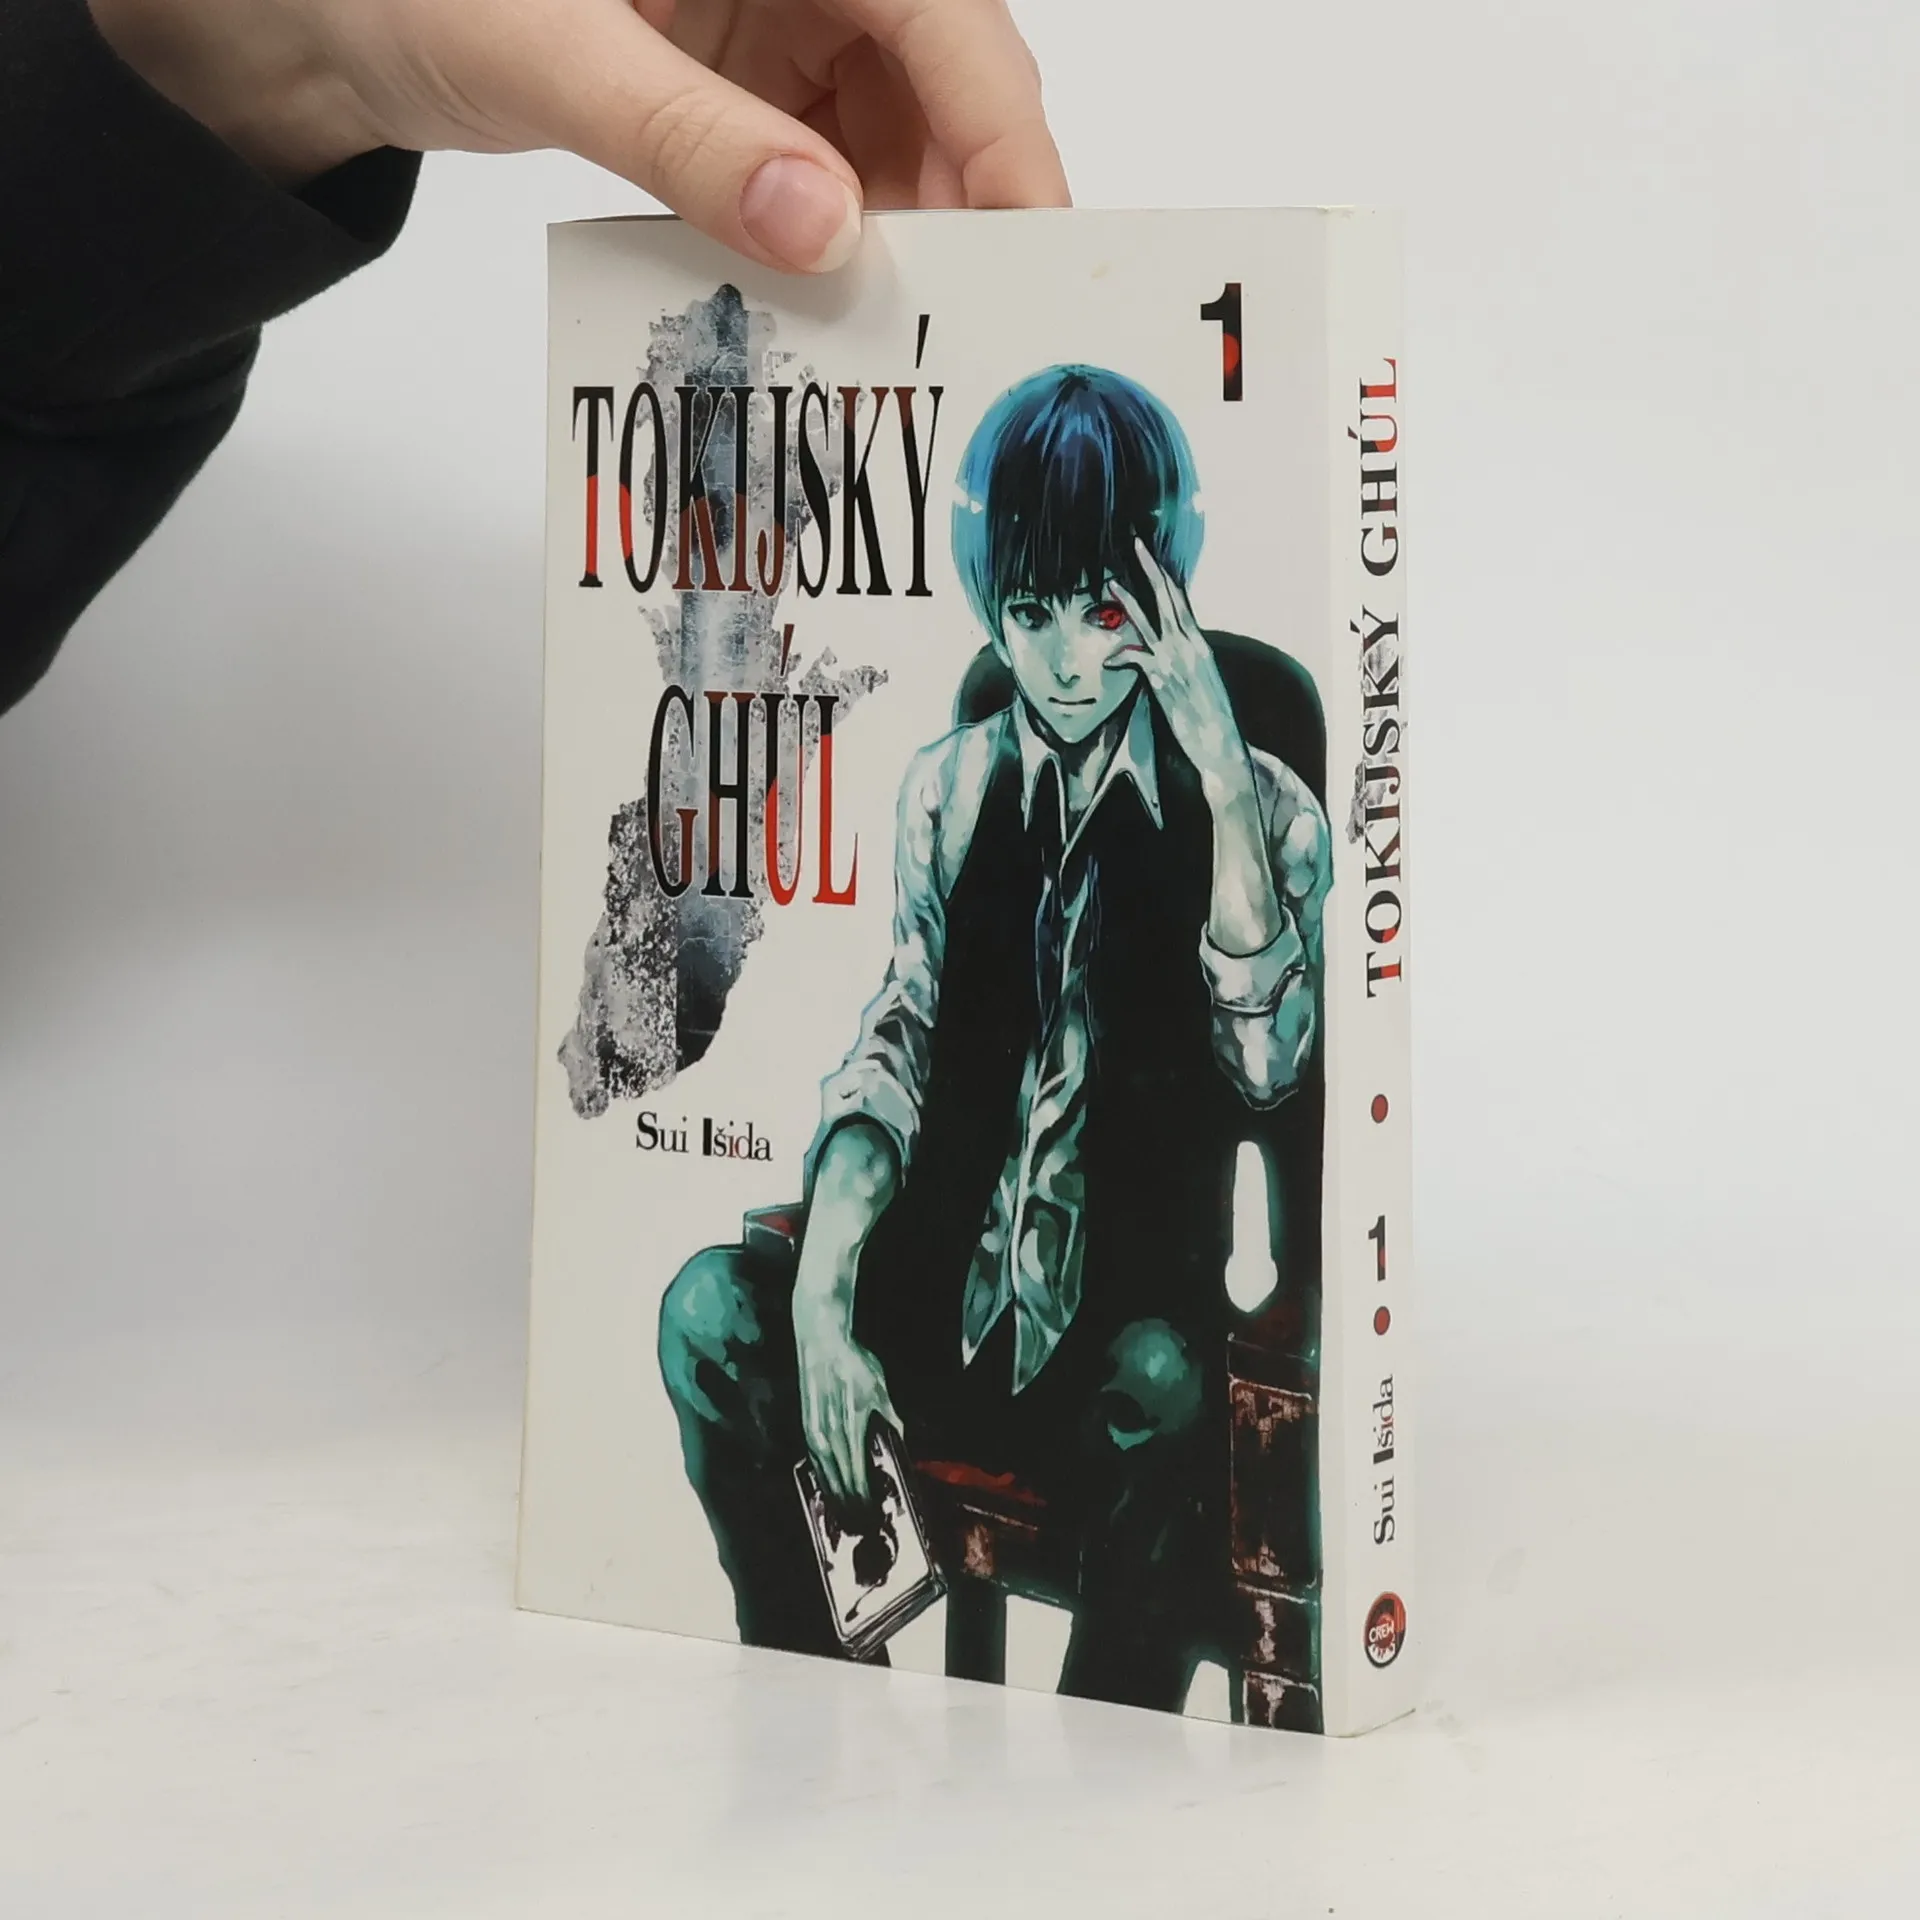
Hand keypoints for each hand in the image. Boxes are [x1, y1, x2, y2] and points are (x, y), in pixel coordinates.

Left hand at [88, 0, 1068, 269]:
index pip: (945, 13)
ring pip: (894, 135)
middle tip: (960, 324)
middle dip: (956, 204)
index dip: (1001, 132)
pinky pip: (824, 166)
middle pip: (940, 80)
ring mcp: (780, 25)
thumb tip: (822, 230)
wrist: (326, 9)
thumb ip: (687, 138)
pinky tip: (817, 301)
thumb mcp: (554, 50)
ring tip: (886, 334)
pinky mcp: (746, 86)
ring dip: (897, 237)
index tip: (1028, 245)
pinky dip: (828, 238)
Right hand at [793, 1284, 901, 1511]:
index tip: (873, 1514)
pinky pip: (815, 1460)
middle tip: (861, 1523)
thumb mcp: (880, 1389)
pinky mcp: (806, 1425)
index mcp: (851, 1429)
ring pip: (824, 1474)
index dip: (865, 1497)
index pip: (858, 1476)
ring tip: (845, 1512)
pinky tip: (829, 1484)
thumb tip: (899, 1440)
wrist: (820, 1342)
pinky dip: (823, 1476)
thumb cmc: (854, 1363)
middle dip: (851, 1504)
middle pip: (839, 1482)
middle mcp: (829, 1436)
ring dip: (835, 1495)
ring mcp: (814, 1432)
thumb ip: (890, 1418)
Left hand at [1106, 538, 1255, 809]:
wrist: (1222, 746)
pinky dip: (1120, 655)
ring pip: (1149, 621)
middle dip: (1151, 570)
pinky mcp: (1162, 680)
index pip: (1182, 603)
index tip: (1155, 561)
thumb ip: (1188, 665)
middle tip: (1138, 545)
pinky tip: (1107, 660)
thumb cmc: (1213, 719)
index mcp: (1201, 645)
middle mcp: (1189, 647)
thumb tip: (1176, 659)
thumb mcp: (1203, 683)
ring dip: (1129, 599)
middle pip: (1168, 598)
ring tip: (1113, 581)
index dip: (1167, 580)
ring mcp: (1175, 661)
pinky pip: (1135, 658)